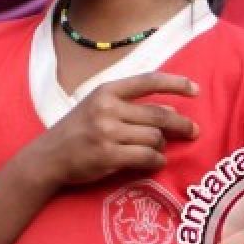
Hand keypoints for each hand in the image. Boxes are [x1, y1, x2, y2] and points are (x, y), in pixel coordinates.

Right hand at [33, 72, 197, 185]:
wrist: (48, 156)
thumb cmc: (76, 130)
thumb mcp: (98, 107)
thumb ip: (130, 105)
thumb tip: (171, 108)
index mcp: (106, 91)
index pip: (148, 81)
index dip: (175, 83)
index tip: (195, 89)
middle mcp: (107, 108)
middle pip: (159, 114)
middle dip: (181, 124)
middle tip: (193, 131)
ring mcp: (107, 132)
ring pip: (155, 138)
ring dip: (161, 146)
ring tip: (154, 149)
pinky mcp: (108, 156)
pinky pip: (147, 158)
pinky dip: (156, 161)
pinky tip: (153, 162)